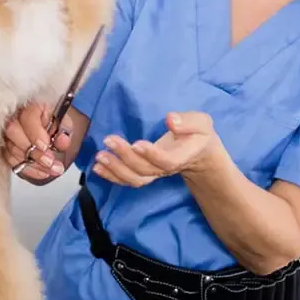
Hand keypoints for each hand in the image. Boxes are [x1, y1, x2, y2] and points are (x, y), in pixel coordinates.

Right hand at [2, 102, 73, 180]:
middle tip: (50, 163)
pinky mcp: (4, 147)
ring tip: (52, 170)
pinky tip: (43, 173)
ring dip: (33, 163)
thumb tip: (62, 142)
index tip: (46, 146)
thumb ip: (64, 130)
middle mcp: (13, 116)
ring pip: (11, 149)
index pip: (27, 116)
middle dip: (33, 151)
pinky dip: (27, 169)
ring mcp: (5, 132)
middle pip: (13, 132)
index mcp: (30, 105)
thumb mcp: (64, 121)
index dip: (35, 133)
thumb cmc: (53, 119)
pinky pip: (10, 160)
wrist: (46, 124)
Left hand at [93, 111, 216, 186]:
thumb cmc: (198, 134)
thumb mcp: (202, 123)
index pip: (167, 162)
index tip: (137, 143)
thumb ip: (189, 122)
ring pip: (134, 179)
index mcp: (182, 156)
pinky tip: (98, 167)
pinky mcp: (144, 173)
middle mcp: (166, 169)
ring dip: (115, 168)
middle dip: (125, 157)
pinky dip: (111, 176)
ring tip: (100, 156)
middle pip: (145, 170)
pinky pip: (127, 180)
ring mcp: (154, 173)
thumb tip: (170, 120)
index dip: (152, 155)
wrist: (198, 152)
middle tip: (109, 140)